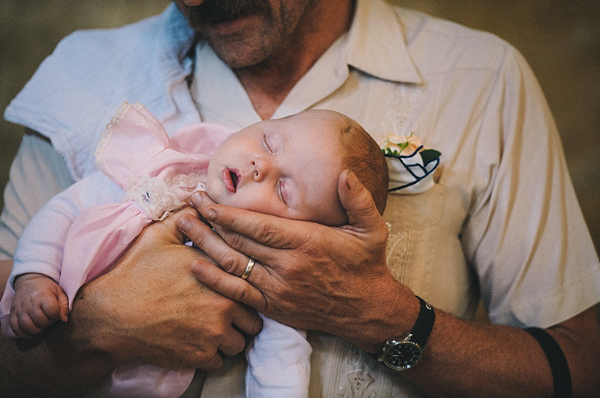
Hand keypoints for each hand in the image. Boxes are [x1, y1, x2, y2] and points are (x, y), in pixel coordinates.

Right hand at [10, 273, 68, 337]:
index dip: (55, 314)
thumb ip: (64, 305)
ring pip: (27, 326)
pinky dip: (23, 334)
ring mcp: (20, 308)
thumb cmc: (47, 288)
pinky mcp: (13, 313)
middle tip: (47, 318)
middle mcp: (30, 302)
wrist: (29, 281)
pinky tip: (30, 332)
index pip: (52, 311)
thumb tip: (64, 320)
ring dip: (36, 330)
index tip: (54, 311)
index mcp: (43, 296)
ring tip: (40, 325)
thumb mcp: (59, 292)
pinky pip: (15, 328)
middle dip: (47, 323)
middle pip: (40, 320)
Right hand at [70, 207, 261, 370]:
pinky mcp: (201, 356)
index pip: (251, 279)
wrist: (109, 315)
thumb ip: (187, 219)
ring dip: (231, 337)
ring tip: (214, 329)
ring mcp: (214, 332)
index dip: (245, 285)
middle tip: (227, 313)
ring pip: (241, 341)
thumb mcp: (159, 236)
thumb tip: (200, 202)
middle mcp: (224, 302)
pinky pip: (222, 360)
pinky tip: (199, 343)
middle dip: (243, 315)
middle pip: (253, 316)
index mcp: (219, 272)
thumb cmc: (134, 273)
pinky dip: (213, 355)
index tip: (238, 287)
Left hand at [180, 170, 417, 351]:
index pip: (258, 225)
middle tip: (185, 204)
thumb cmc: (366, 265)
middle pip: (238, 242)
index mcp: (307, 242)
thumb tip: (345, 172)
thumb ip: (358, 199)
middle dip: (208, 222)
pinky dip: (215, 280)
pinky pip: (238, 293)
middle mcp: (287, 266)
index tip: (205, 198)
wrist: (367, 310)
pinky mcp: (274, 306)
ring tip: (183, 227)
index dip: (227, 212)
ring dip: (205, 245)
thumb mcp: (372, 228)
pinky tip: (196, 266)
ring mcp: (278, 289)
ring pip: (233, 265)